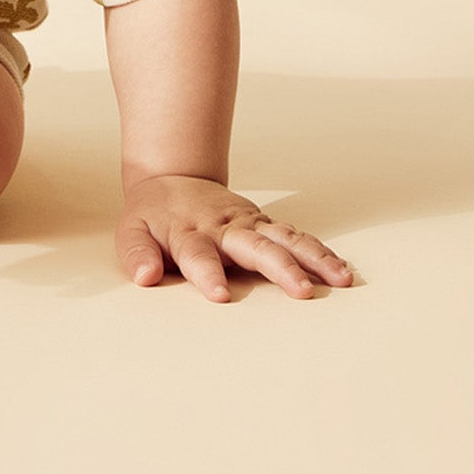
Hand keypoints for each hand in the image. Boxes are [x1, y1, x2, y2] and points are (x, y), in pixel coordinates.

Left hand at [117, 174, 353, 301]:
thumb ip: (137, 253)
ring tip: (340, 278)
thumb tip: (144, 275)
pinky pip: (295, 237)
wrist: (172, 178)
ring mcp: (248, 224)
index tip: (219, 294)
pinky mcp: (265, 225)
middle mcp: (223, 228)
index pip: (197, 255)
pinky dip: (319, 252)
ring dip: (313, 258)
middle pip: (254, 247)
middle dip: (279, 268)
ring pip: (285, 239)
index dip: (207, 273)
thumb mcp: (132, 231)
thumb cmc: (153, 215)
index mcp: (188, 233)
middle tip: (301, 291)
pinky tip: (341, 269)